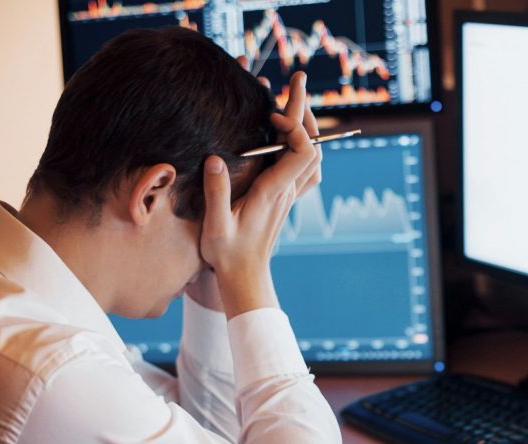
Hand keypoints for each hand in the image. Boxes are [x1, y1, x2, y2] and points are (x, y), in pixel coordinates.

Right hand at [199, 72, 321, 318]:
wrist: (244, 278)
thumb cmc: (227, 253)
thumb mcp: (215, 225)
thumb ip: (217, 193)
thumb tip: (214, 159)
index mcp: (274, 191)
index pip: (303, 150)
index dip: (295, 126)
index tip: (271, 115)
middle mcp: (287, 190)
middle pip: (313, 145)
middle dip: (306, 110)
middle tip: (296, 81)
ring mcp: (289, 195)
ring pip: (313, 155)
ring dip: (308, 127)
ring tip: (295, 103)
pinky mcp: (285, 200)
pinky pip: (307, 169)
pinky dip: (306, 147)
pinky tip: (291, 139)